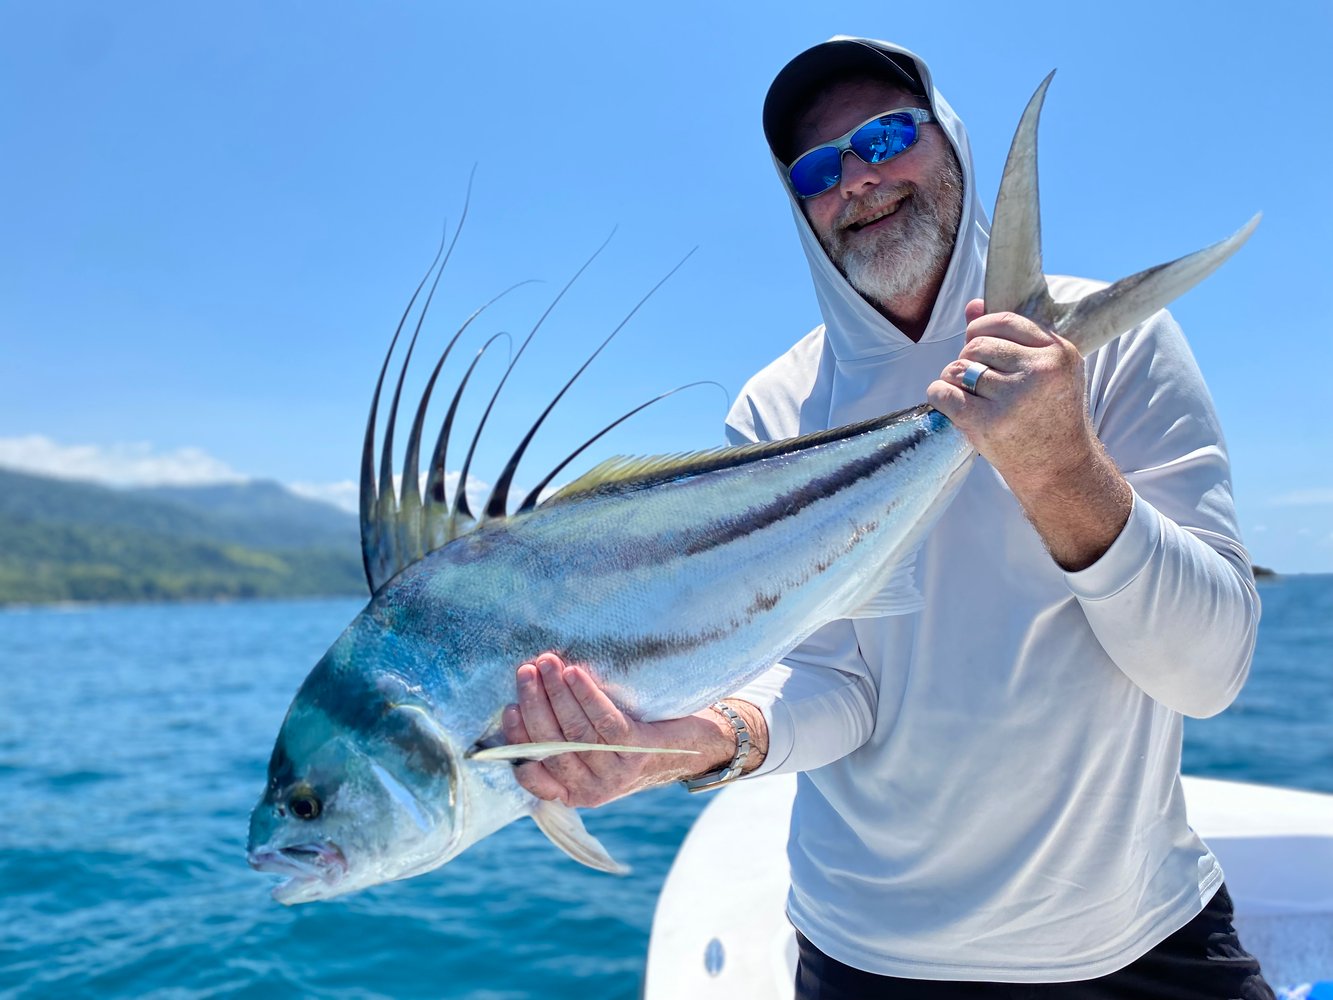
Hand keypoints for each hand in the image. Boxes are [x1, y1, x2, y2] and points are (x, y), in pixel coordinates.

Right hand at [501, 653, 745, 807]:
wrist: (694, 747)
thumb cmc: (634, 741)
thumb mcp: (595, 752)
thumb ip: (564, 742)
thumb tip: (524, 704)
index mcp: (574, 792)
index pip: (533, 773)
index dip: (517, 742)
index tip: (509, 708)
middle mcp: (592, 790)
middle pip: (551, 745)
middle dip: (534, 704)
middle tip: (525, 671)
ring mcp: (616, 773)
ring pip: (575, 731)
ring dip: (556, 693)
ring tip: (546, 663)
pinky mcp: (638, 752)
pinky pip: (604, 721)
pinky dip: (586, 695)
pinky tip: (574, 674)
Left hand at [926, 299, 1131, 569]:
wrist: (1059, 468)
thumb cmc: (1049, 415)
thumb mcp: (1045, 371)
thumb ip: (1011, 336)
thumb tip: (972, 306)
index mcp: (1059, 353)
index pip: (1003, 321)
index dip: (982, 331)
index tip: (983, 349)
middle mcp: (1039, 371)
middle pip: (976, 344)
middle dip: (968, 359)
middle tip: (979, 380)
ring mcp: (1013, 397)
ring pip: (957, 367)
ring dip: (955, 378)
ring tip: (972, 395)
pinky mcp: (988, 422)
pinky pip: (942, 391)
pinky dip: (939, 394)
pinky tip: (952, 403)